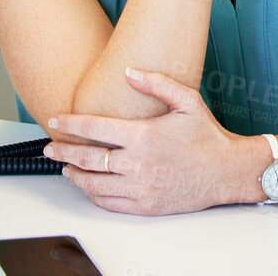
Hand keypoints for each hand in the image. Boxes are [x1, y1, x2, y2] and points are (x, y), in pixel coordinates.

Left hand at [44, 68, 269, 214]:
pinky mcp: (143, 205)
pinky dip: (92, 194)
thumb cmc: (207, 135)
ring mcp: (138, 187)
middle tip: (50, 146)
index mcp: (144, 136)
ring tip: (65, 167)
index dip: (70, 123)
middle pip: (86, 157)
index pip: (95, 128)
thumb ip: (157, 84)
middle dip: (62, 151)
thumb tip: (129, 71)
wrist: (227, 170)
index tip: (55, 120)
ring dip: (73, 174)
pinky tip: (89, 186)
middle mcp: (136, 163)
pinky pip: (107, 202)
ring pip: (91, 184)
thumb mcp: (188, 101)